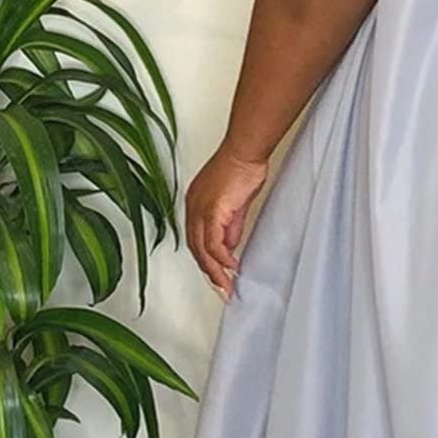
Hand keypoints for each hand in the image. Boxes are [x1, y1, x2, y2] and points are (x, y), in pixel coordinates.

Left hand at [185, 143, 269, 299]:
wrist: (245, 151)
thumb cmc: (242, 167)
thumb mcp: (236, 204)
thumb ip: (231, 227)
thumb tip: (230, 246)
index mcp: (195, 203)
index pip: (196, 239)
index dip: (206, 258)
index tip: (217, 273)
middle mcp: (192, 207)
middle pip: (195, 248)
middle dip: (209, 271)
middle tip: (221, 286)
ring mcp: (199, 209)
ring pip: (202, 249)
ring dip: (215, 270)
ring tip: (226, 284)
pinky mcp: (212, 211)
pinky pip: (213, 243)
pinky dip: (221, 258)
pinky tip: (231, 267)